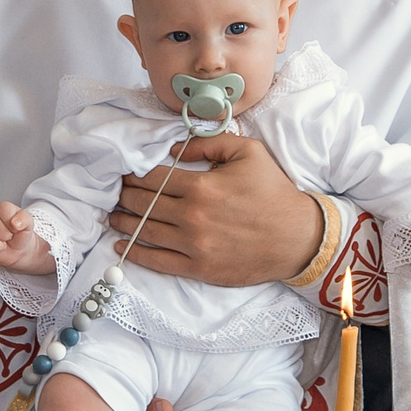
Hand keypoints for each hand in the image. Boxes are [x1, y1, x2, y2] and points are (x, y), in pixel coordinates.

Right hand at [0, 201, 54, 275]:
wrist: (19, 251)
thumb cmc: (20, 235)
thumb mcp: (28, 224)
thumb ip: (25, 219)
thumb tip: (16, 223)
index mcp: (0, 209)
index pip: (3, 209)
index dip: (12, 222)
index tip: (16, 228)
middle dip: (5, 234)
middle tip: (9, 237)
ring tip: (2, 244)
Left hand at [110, 134, 323, 287]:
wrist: (297, 237)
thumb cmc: (273, 192)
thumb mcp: (247, 153)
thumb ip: (209, 142)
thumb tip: (175, 146)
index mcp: (202, 187)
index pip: (154, 178)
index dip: (134, 174)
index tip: (124, 172)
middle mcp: (193, 217)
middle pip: (144, 205)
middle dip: (125, 196)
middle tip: (114, 192)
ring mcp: (194, 246)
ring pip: (146, 233)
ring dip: (124, 224)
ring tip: (113, 217)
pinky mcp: (199, 268)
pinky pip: (158, 262)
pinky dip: (136, 254)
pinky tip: (122, 246)